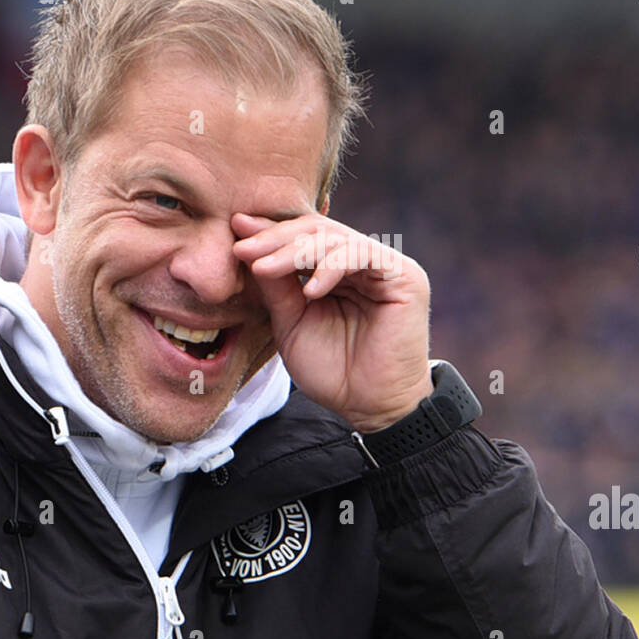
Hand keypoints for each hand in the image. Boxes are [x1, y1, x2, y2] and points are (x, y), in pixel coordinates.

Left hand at [232, 213, 432, 431]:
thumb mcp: (291, 323)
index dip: (269, 233)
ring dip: (295, 251)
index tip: (234, 230)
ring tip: (263, 269)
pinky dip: (331, 267)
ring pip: (336, 238)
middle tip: (243, 249)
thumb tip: (245, 244)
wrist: (370, 408)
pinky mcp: (404, 276)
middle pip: (317, 230)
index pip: (304, 237)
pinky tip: (309, 291)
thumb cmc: (333, 371)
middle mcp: (363, 262)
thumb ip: (276, 286)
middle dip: (276, 238)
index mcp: (338, 270)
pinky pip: (362, 254)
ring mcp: (385, 266)